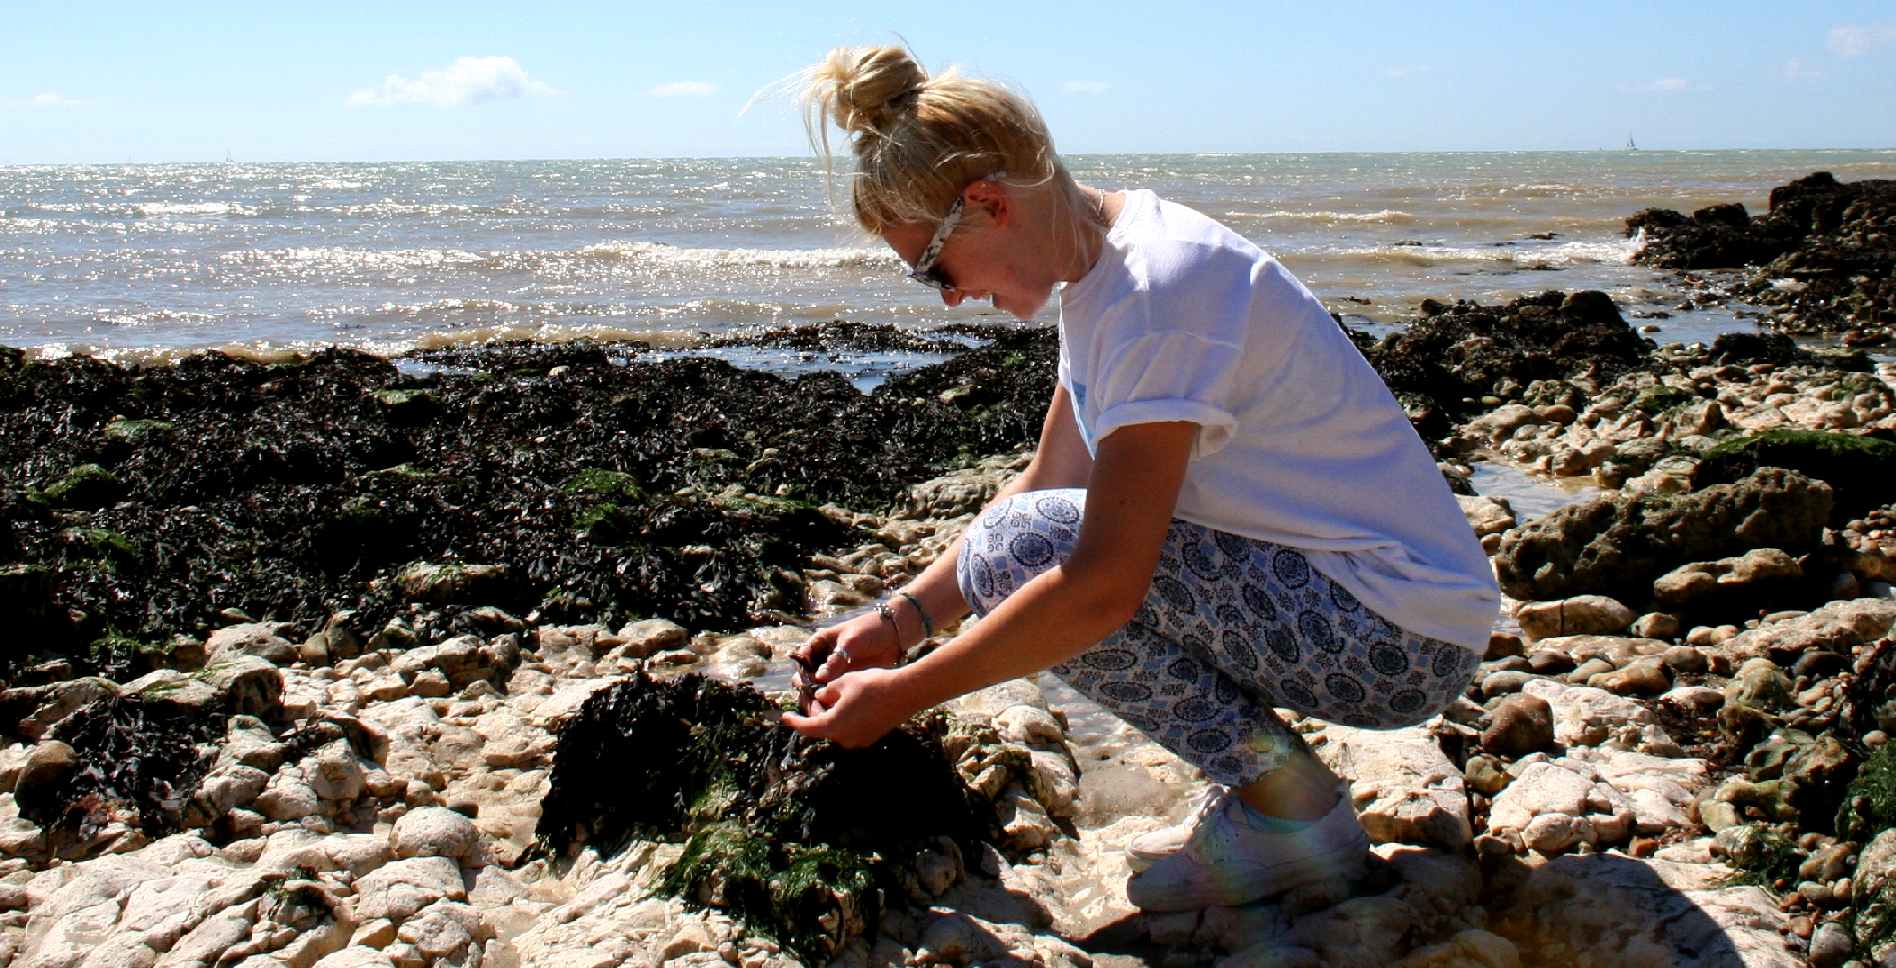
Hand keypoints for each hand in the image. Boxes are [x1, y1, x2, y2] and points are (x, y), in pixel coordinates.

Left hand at [780, 666, 911, 748]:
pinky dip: (845, 717)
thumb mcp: (842, 682)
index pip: (806, 727)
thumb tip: (822, 696)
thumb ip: (826, 692)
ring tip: (834, 695)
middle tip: (815, 695)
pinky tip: (849, 701)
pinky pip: (850, 728)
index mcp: (833, 725)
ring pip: (837, 727)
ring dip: (831, 714)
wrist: (904, 693)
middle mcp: (844, 738)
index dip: (793, 721)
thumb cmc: (871, 685)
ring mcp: (858, 740)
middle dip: (816, 712)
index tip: (785, 717)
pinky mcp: (870, 736)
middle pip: (822, 727)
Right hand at [790, 610, 902, 702]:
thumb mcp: (852, 641)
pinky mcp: (845, 680)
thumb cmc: (871, 631)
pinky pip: (832, 691)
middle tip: (812, 696)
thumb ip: (836, 659)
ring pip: (818, 685)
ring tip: (821, 705)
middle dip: (807, 686)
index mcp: (820, 641)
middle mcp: (824, 656)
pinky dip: (830, 699)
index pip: (803, 657)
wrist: (894, 635)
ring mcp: (834, 669)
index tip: (807, 680)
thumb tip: (819, 678)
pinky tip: (832, 707)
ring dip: (817, 695)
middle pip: (807, 674)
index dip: (802, 669)